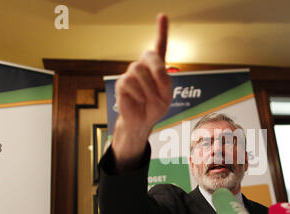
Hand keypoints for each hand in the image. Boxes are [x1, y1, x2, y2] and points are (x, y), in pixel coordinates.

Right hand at [112, 13, 171, 172]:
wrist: (143, 121)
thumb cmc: (155, 107)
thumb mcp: (167, 95)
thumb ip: (165, 81)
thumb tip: (153, 73)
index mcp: (157, 67)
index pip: (160, 46)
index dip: (161, 30)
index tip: (162, 15)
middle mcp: (143, 66)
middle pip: (149, 55)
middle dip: (158, 71)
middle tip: (162, 88)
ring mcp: (131, 73)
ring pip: (139, 70)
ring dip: (149, 88)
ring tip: (149, 99)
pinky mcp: (122, 83)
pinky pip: (130, 82)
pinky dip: (139, 93)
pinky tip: (139, 99)